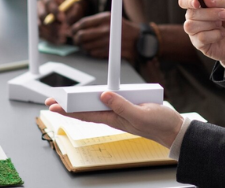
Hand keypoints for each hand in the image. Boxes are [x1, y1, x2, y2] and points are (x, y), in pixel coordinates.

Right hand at [37, 0, 86, 44]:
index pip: (48, 2)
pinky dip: (50, 38)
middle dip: (53, 25)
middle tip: (64, 32)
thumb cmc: (70, 7)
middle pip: (42, 15)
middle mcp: (39, 5)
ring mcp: (36, 16)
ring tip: (64, 38)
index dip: (55, 11)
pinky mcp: (37, 26)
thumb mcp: (75, 6)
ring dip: (52, 34)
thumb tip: (68, 22)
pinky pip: (41, 34)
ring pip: (41, 26)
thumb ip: (74, 12)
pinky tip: (59, 41)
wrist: (66, 12)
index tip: (63, 19)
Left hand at [46, 92, 183, 147]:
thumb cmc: (158, 125)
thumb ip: (122, 105)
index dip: (68, 109)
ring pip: (96, 105)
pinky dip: (98, 97)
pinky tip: (92, 96)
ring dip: (80, 102)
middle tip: (51, 101)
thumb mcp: (140, 114)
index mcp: (114, 119)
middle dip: (67, 106)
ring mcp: (120, 111)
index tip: (54, 105)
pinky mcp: (128, 105)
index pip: (86, 114)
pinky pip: (109, 100)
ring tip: (64, 98)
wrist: (173, 129)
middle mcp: (114, 116)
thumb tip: (103, 95)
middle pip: (86, 110)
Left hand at [70, 12, 138, 61]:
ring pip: (86, 46)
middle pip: (82, 36)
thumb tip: (76, 28)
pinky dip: (91, 52)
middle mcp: (107, 29)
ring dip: (83, 47)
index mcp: (105, 18)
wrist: (139, 39)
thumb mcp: (110, 18)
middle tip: (76, 41)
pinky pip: (94, 53)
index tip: (72, 31)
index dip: (74, 28)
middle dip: (76, 39)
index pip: (83, 23)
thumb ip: (94, 22)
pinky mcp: (110, 51)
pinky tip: (93, 49)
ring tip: (85, 46)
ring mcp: (108, 41)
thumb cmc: (122, 29)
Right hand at [178, 0, 224, 66]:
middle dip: (208, 13)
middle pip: (190, 14)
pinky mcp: (201, 45)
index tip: (197, 2)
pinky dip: (213, 35)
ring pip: (190, 26)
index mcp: (200, 5)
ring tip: (221, 24)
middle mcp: (195, 18)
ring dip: (209, 24)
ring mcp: (196, 32)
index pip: (184, 0)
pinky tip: (221, 35)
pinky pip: (200, 38)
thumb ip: (219, 0)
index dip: (188, 1)